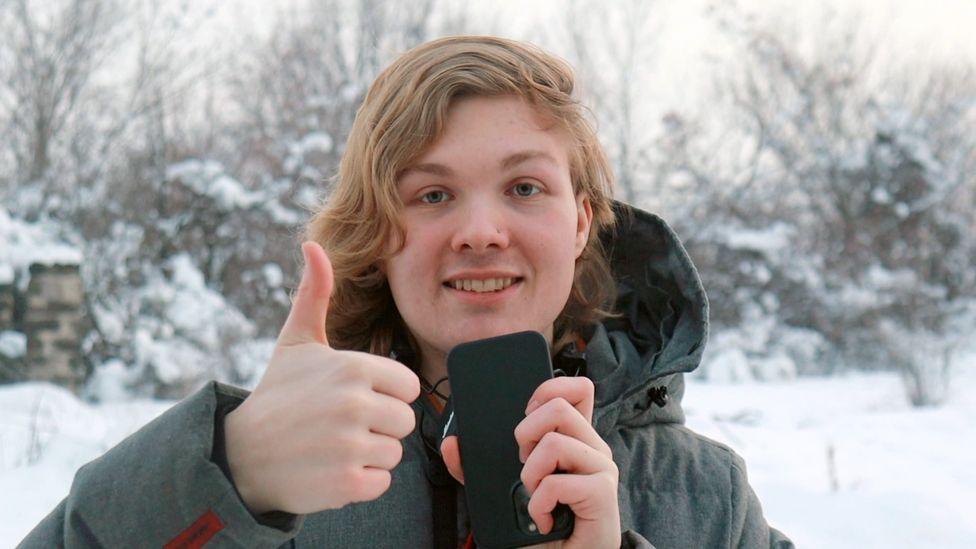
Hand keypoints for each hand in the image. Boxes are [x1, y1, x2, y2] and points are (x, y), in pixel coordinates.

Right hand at [224, 241, 420, 514]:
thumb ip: (314, 294)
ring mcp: (349, 446)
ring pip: (394, 454)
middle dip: (379, 426)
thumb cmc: (277, 394)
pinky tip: (330, 468)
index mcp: (354, 367)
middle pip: (404, 421)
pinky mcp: (345, 484)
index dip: (385, 394)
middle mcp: (354, 405)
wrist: (240, 454)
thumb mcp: (296, 341)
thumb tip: (313, 244)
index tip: (354, 397)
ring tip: (333, 445)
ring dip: (369, 455)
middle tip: (340, 424)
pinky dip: (360, 482)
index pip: (408, 387)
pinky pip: (380, 483)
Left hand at [441, 377, 619, 548]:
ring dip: (530, 474)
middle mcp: (591, 449)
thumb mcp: (500, 494)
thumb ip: (475, 469)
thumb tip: (452, 443)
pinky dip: (539, 503)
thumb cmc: (538, 531)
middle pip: (560, 406)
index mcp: (573, 440)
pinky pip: (555, 481)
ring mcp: (601, 468)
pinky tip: (545, 519)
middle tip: (526, 465)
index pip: (577, 390)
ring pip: (553, 441)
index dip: (550, 388)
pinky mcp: (602, 492)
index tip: (527, 413)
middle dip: (526, 432)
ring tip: (535, 497)